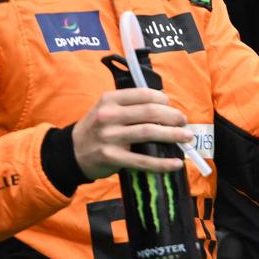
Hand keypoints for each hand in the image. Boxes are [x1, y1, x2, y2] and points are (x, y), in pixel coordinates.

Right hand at [71, 89, 192, 179]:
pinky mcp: (112, 158)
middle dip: (173, 117)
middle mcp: (109, 116)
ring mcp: (110, 137)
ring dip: (173, 135)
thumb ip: (131, 105)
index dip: (163, 100)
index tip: (171, 106)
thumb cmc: (97, 128)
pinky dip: (162, 163)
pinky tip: (176, 164)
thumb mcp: (107, 109)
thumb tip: (166, 106)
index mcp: (110, 100)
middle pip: (150, 112)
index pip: (143, 94)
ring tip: (186, 138)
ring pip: (149, 133)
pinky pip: (143, 161)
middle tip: (184, 122)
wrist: (71, 152)